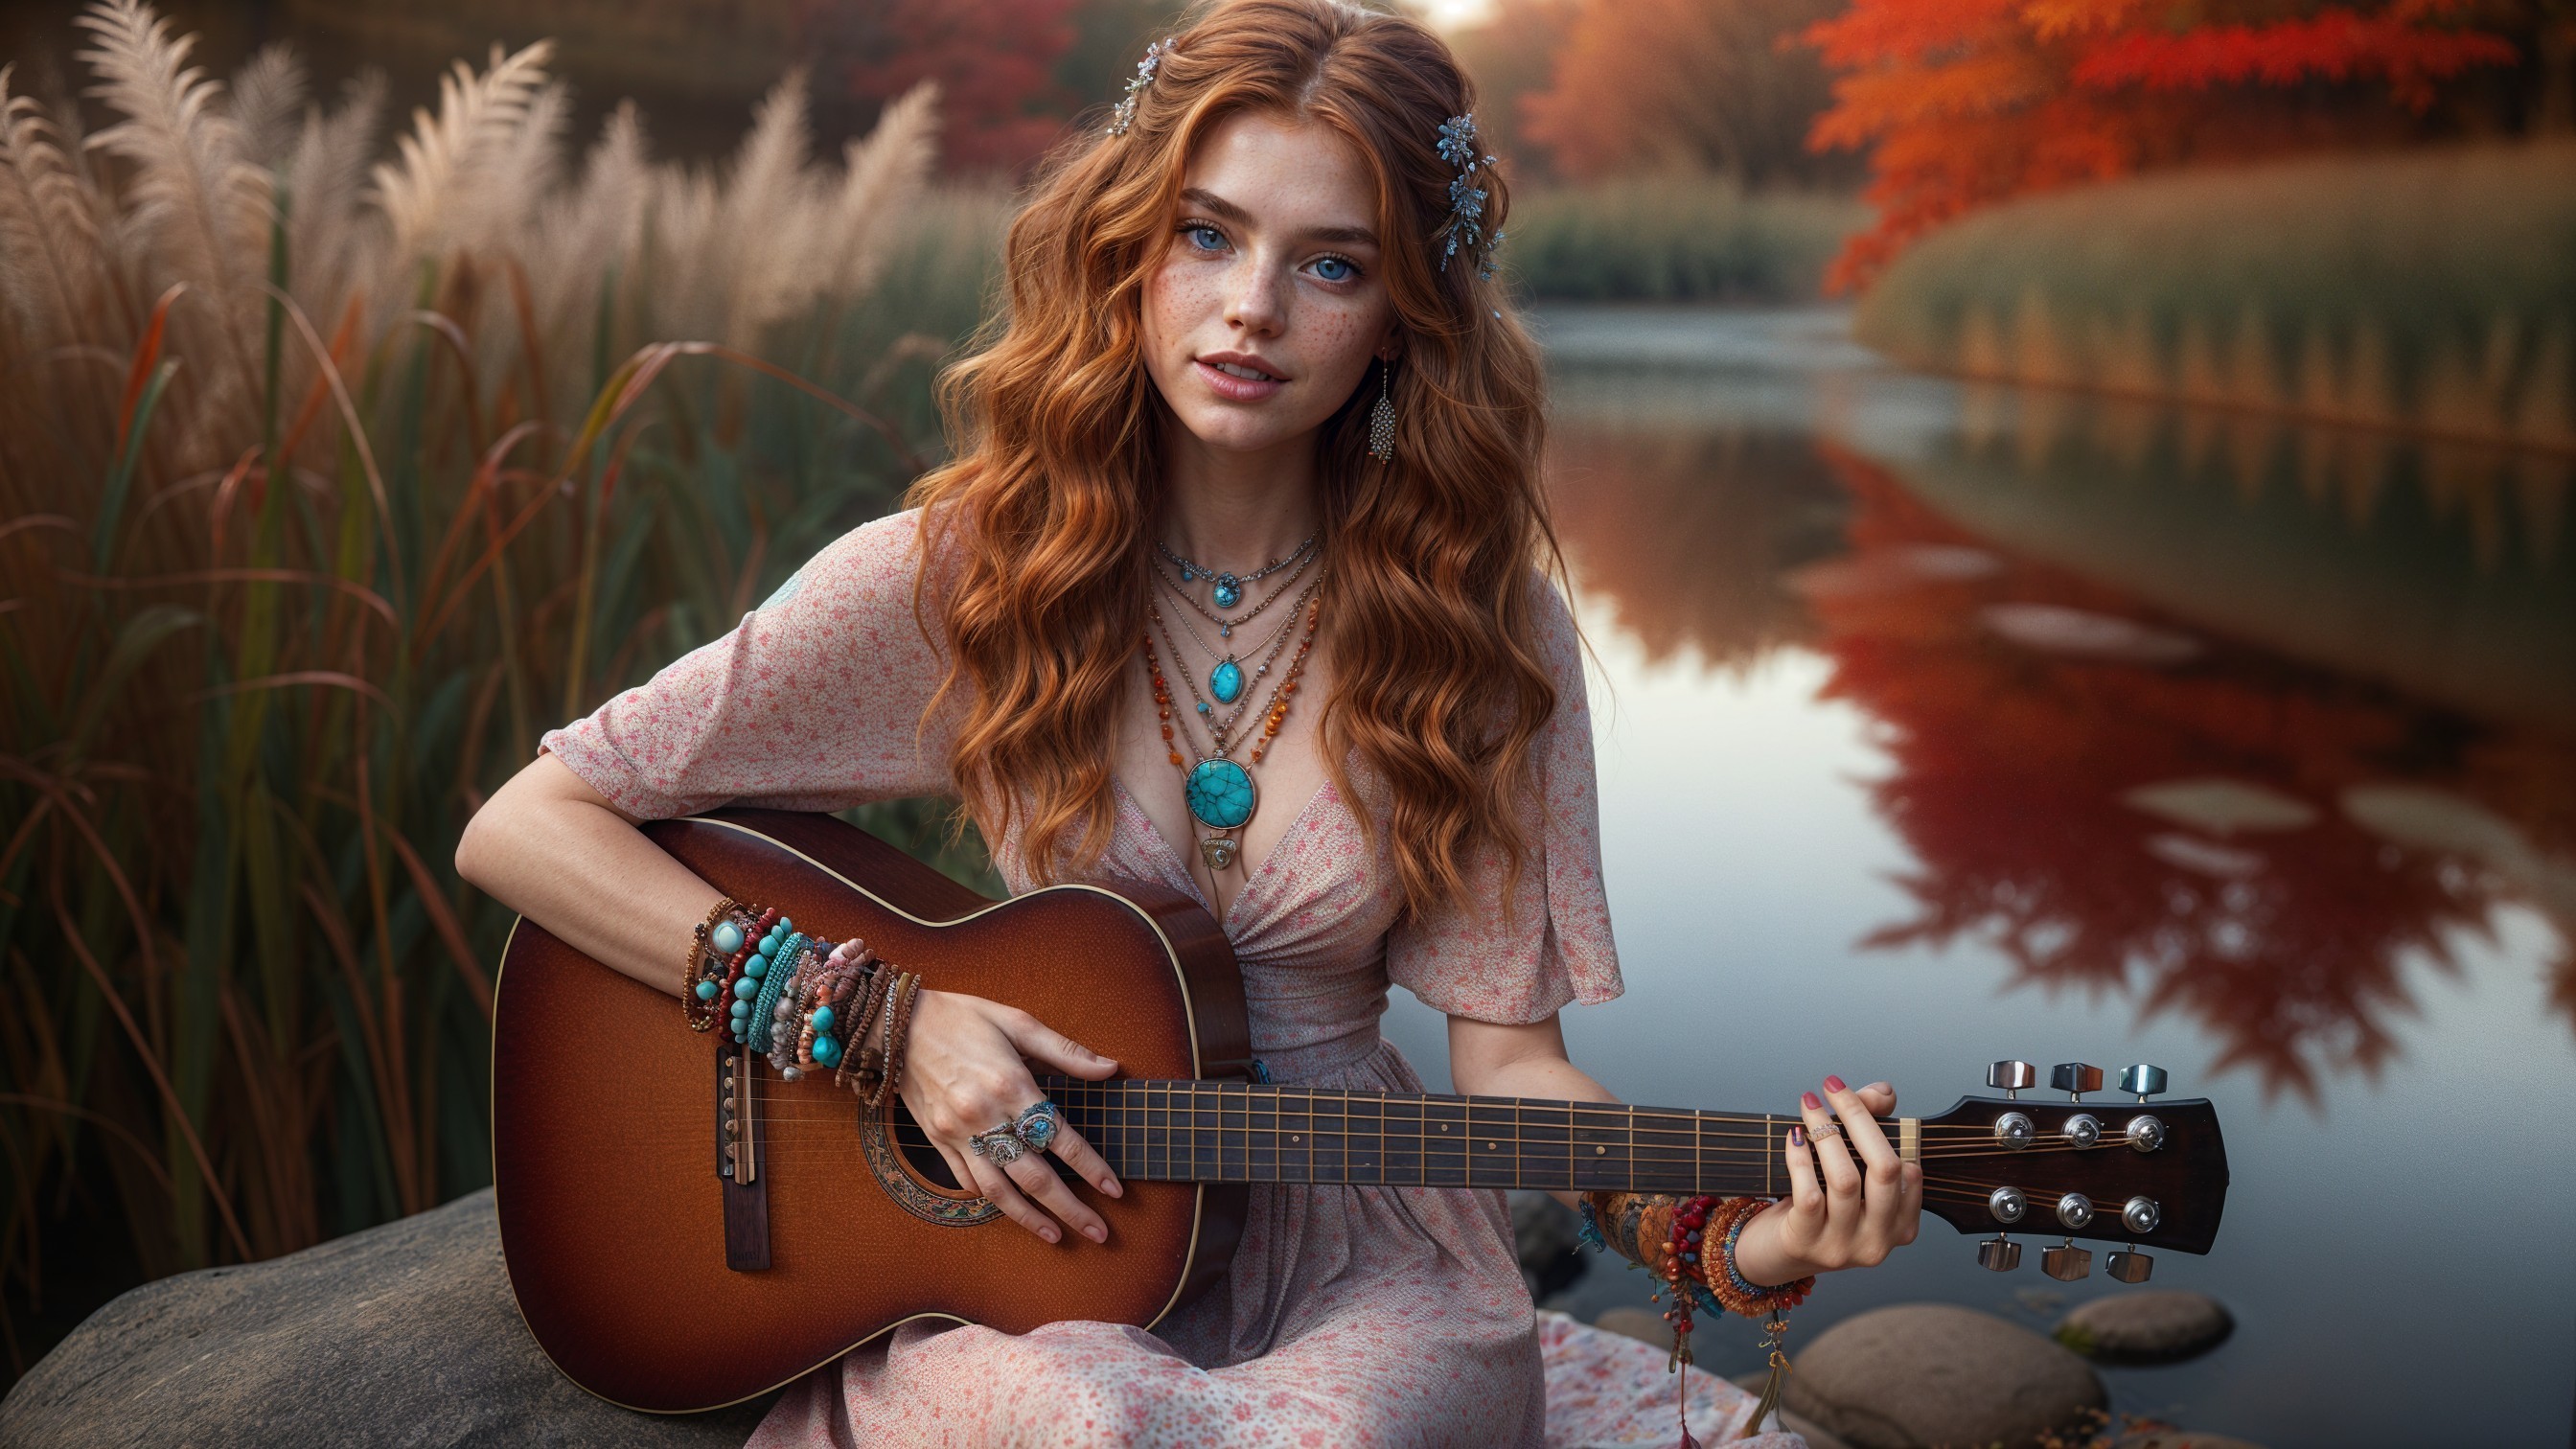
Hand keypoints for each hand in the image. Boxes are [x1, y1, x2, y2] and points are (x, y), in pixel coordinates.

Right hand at [896, 989, 1123, 1244]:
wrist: (897, 1024)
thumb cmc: (963, 1018)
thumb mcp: (1017, 1021)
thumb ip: (1066, 1051)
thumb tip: (1111, 1068)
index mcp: (1011, 1085)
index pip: (1060, 1138)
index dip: (1091, 1166)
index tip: (1115, 1190)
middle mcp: (985, 1116)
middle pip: (1034, 1176)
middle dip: (1070, 1208)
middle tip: (1099, 1232)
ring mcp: (958, 1133)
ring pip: (999, 1190)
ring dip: (1030, 1218)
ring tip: (1057, 1236)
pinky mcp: (938, 1140)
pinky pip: (968, 1181)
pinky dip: (991, 1199)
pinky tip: (1012, 1209)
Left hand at [1733, 1077, 1921, 1285]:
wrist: (1774, 1255)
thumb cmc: (1818, 1211)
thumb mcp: (1850, 1172)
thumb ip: (1869, 1129)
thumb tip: (1883, 1092)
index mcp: (1902, 1225)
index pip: (1906, 1165)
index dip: (1880, 1122)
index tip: (1850, 1093)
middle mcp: (1879, 1241)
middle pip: (1884, 1169)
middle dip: (1858, 1118)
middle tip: (1832, 1088)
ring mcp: (1843, 1246)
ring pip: (1845, 1179)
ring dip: (1825, 1132)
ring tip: (1810, 1105)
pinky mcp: (1806, 1243)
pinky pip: (1809, 1193)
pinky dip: (1801, 1158)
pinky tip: (1794, 1137)